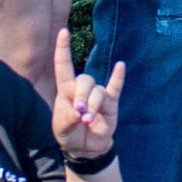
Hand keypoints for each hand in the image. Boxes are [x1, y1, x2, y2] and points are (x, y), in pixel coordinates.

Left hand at [51, 29, 122, 156]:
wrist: (84, 149)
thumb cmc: (69, 134)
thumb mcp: (61, 128)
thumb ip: (68, 118)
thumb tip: (82, 111)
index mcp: (65, 91)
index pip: (64, 66)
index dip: (63, 49)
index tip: (63, 32)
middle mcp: (82, 89)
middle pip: (85, 80)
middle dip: (82, 96)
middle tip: (80, 113)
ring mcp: (98, 95)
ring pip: (98, 92)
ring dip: (93, 105)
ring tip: (87, 120)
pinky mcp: (111, 103)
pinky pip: (116, 87)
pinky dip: (118, 77)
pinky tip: (120, 66)